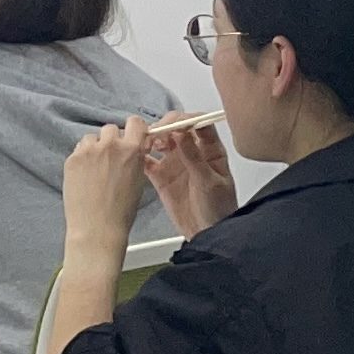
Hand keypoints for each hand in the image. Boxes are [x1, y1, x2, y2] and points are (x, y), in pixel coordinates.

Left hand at [62, 121, 151, 249]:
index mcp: (131, 150)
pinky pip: (78, 150)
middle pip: (110, 129)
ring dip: (94, 148)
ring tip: (95, 168)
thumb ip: (135, 158)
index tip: (130, 136)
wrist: (97, 228)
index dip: (134, 129)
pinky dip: (82, 158)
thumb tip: (135, 146)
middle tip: (110, 159)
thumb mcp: (138, 180)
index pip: (135, 122)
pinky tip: (84, 175)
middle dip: (111, 141)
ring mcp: (88, 151)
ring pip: (92, 138)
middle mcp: (110, 145)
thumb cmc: (121, 210)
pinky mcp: (72, 159)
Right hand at [139, 118, 236, 235]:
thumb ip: (195, 158)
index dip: (187, 120)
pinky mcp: (161, 176)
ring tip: (145, 144)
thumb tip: (182, 132)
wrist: (207, 234)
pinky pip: (147, 161)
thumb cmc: (219, 208)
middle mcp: (192, 152)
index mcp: (210, 150)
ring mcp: (175, 163)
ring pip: (160, 140)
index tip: (174, 125)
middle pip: (177, 128)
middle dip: (165, 127)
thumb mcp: (210, 182)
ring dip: (151, 138)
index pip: (199, 124)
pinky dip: (139, 156)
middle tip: (157, 134)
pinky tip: (135, 156)